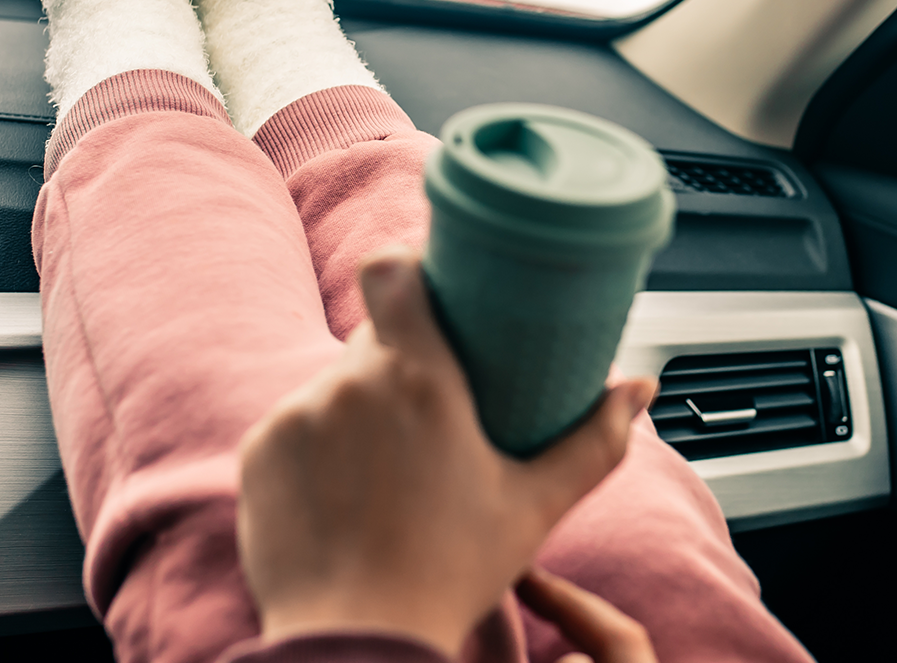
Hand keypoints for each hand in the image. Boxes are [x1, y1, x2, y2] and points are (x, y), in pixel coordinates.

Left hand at [235, 248, 657, 657]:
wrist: (356, 640)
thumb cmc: (447, 574)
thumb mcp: (533, 506)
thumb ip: (594, 441)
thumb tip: (637, 391)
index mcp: (417, 378)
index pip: (391, 271)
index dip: (408, 270)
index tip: (432, 291)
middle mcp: (348, 384)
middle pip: (372, 338)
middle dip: (402, 364)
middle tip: (433, 415)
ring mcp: (296, 416)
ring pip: (334, 386)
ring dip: (359, 413)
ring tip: (390, 475)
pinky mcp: (258, 452)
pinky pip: (293, 428)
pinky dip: (318, 451)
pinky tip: (346, 497)